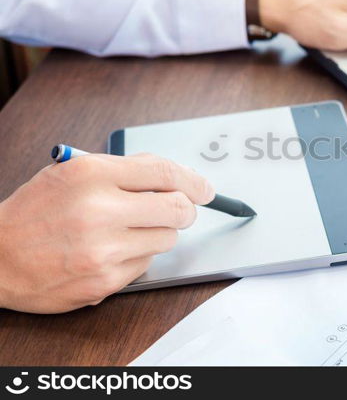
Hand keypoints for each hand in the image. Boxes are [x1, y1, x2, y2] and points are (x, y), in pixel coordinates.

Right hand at [0, 154, 213, 312]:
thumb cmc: (35, 211)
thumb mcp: (73, 172)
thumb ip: (123, 169)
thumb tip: (173, 176)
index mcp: (91, 174)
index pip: (165, 173)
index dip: (194, 181)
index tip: (205, 189)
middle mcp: (99, 210)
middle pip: (178, 209)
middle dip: (184, 209)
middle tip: (177, 209)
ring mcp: (102, 250)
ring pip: (166, 239)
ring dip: (156, 233)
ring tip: (126, 230)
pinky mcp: (104, 281)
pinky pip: (146, 265)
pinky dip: (136, 256)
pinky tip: (110, 251)